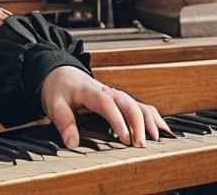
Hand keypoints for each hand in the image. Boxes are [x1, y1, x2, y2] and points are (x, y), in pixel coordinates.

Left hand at [40, 66, 170, 148]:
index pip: (107, 103)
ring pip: (137, 103)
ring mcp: (115, 94)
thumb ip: (63, 122)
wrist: (61, 73)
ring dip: (148, 120)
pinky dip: (153, 117)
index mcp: (90, 91)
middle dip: (136, 122)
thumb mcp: (54, 104)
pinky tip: (163, 130)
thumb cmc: (59, 89)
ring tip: (155, 140)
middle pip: (127, 102)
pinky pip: (140, 105)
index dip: (117, 120)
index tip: (124, 138)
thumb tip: (71, 142)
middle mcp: (106, 91)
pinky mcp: (120, 100)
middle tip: (139, 144)